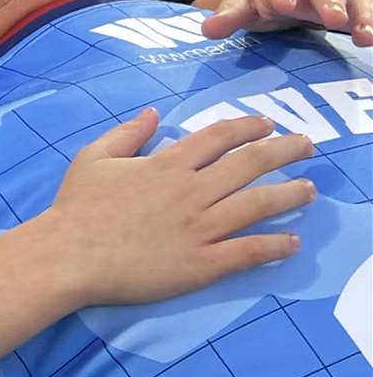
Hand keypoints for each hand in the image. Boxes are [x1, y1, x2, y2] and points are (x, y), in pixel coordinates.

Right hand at [39, 110, 312, 304]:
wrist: (67, 256)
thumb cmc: (75, 208)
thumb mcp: (93, 158)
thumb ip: (126, 133)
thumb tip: (152, 112)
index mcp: (166, 165)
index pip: (218, 138)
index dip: (247, 127)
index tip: (267, 124)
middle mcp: (190, 192)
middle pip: (250, 164)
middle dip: (284, 151)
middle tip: (306, 146)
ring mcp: (199, 228)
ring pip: (258, 204)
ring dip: (290, 194)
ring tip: (309, 189)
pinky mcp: (200, 264)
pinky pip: (247, 252)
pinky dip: (274, 246)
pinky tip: (292, 242)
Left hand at [197, 0, 372, 45]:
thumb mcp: (243, 1)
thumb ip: (228, 14)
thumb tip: (208, 29)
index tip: (281, 4)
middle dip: (329, 2)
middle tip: (332, 19)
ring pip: (354, 1)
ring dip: (362, 17)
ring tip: (365, 36)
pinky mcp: (357, 8)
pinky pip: (370, 14)